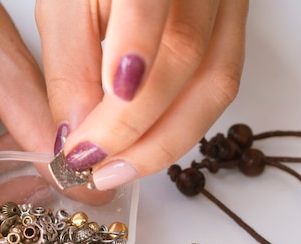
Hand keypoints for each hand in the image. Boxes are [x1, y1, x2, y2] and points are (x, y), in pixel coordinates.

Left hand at [35, 0, 248, 190]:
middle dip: (138, 130)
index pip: (144, 16)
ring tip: (120, 169)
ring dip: (166, 141)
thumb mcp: (65, 7)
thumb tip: (79, 138)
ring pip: (216, 82)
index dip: (120, 91)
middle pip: (188, 58)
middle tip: (97, 169)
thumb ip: (70, 68)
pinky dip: (183, 124)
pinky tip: (148, 145)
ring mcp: (229, 0)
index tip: (85, 146)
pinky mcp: (235, 27)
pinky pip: (221, 85)